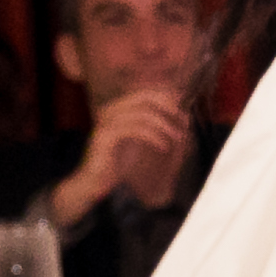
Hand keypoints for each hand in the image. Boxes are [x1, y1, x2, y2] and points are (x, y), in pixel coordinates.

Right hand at [53, 91, 200, 223]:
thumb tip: (178, 114)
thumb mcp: (139, 142)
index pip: (146, 93)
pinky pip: (135, 129)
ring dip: (164, 125)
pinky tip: (163, 147)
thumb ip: (154, 127)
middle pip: (144, 98)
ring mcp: (106, 121)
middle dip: (167, 108)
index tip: (182, 115)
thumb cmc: (117, 164)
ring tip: (177, 138)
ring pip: (142, 114)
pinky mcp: (106, 136)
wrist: (93, 183)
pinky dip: (153, 136)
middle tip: (182, 122)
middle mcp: (110, 110)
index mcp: (117, 108)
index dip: (167, 100)